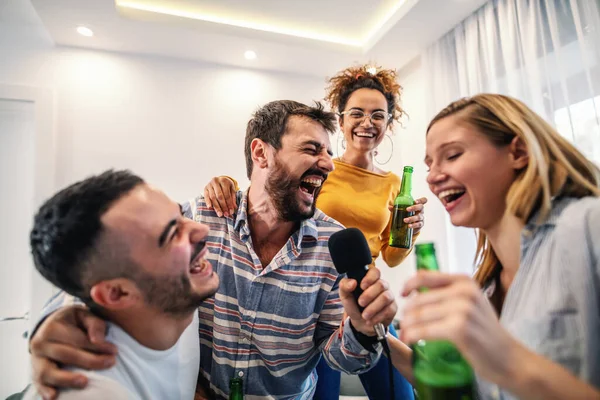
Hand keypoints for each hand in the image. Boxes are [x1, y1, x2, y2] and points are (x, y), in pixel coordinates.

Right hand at [30, 306, 116, 399]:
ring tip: (85, 382)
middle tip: (110, 363)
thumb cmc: (72, 321)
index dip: (97, 346)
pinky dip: (45, 391)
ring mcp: (35, 360)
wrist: (50, 326)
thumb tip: (99, 340)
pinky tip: (54, 397)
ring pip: (48, 371)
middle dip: (90, 361)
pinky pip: (38, 384)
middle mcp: (40, 343)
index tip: (115, 351)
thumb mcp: (83, 315)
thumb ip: (94, 324)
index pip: (77, 339)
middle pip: (66, 355)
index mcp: (52, 327)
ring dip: (66, 378)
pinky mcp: (35, 373)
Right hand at [203, 176, 236, 216]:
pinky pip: (206, 197)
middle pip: (219, 196)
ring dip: (216, 207)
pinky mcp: (205, 188)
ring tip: (220, 214)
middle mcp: (216, 181)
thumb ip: (233, 198)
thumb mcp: (231, 189)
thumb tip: (234, 208)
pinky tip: (210, 208)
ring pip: (213, 197)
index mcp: (224, 181)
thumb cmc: (226, 185)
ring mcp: (209, 185)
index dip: (229, 204)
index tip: (231, 211)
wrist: (219, 179)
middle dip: (223, 206)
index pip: (227, 194)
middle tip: (226, 214)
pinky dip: (208, 202)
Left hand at [339, 267, 396, 335]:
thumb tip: (352, 282)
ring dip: (373, 308)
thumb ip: (344, 286)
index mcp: (370, 279)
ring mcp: (389, 296)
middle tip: (360, 303)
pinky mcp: (393, 308)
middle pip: (381, 284)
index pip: (375, 271)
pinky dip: (377, 317)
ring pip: (386, 297)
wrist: (360, 323)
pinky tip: (370, 320)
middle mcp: (381, 285)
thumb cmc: (354, 305)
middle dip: (369, 295)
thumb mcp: (345, 296)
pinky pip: (389, 310)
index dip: (369, 278)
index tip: (362, 286)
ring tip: (364, 315)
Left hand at [387, 197, 426, 235]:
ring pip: (419, 217)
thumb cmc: (406, 214)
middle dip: (414, 207)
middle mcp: (421, 211)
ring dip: (411, 218)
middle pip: (421, 207)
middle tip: (407, 209)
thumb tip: (389, 207)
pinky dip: (413, 225)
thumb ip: (396, 208)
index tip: (415, 201)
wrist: (408, 226)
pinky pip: (418, 224)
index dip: (420, 200)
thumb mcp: (402, 210)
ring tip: (404, 220)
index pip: (423, 200)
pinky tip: (409, 226)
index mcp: (417, 205)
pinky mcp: (420, 225)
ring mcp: (421, 218)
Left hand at [400, 271, 522, 386]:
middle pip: (419, 299)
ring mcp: (463, 310)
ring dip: (407, 326)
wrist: (510, 357)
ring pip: (419, 315)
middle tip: (403, 325)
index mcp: (464, 281)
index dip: (408, 284)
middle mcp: (464, 291)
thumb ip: (449, 294)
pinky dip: (412, 335)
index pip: (425, 275)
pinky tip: (409, 340)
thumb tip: (417, 291)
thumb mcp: (471, 302)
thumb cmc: (486, 331)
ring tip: (405, 334)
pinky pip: (425, 330)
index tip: (402, 294)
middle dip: (406, 313)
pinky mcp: (459, 329)